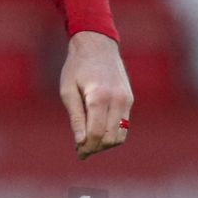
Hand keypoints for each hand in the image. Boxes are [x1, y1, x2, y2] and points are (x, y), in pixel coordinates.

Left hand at [60, 31, 132, 158]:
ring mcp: (126, 100)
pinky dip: (112, 133)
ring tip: (89, 142)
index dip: (86, 147)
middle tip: (81, 150)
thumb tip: (81, 142)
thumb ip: (76, 118)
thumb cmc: (77, 67)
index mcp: (99, 97)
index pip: (96, 133)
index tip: (78, 153)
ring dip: (106, 143)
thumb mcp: (68, 91)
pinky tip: (98, 131)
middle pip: (110, 138)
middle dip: (96, 148)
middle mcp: (117, 99)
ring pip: (121, 135)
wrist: (97, 45)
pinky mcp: (130, 99)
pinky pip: (124, 125)